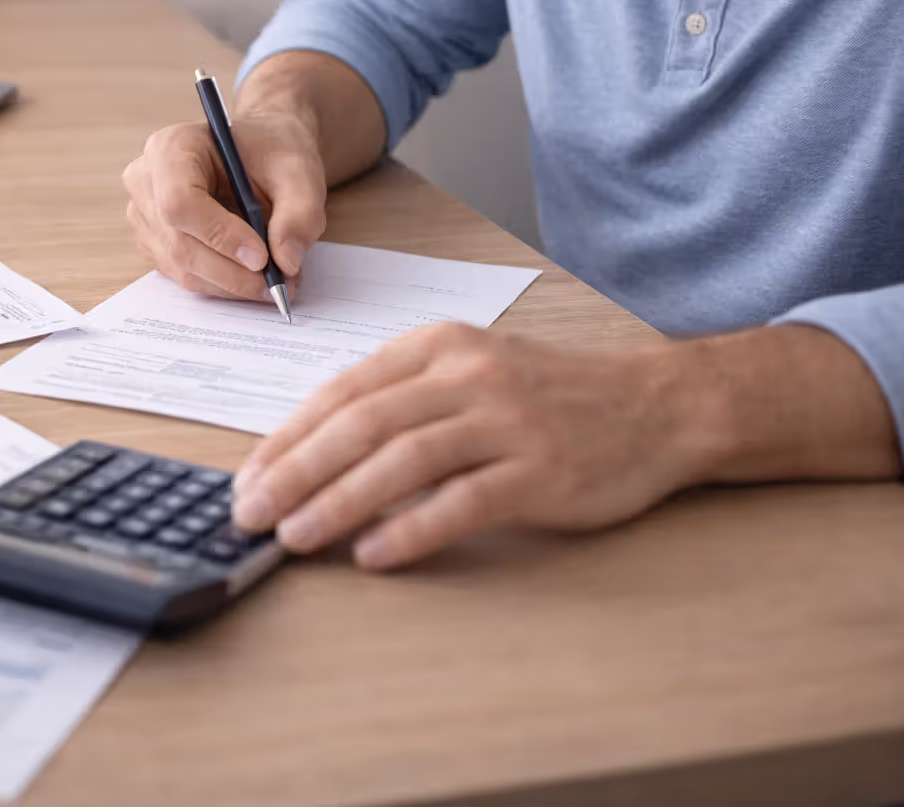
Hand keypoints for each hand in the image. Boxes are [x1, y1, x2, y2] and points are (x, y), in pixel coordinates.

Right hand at [121, 111, 325, 300]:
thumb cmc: (271, 151)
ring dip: (233, 284)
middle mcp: (146, 183)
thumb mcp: (298, 171)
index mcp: (171, 148)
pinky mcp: (154, 245)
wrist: (260, 152)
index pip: (180, 202)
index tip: (262, 256)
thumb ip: (299, 213)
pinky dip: (224, 285)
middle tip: (280, 282)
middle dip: (234, 273)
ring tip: (276, 279)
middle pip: (180, 245)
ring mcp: (145, 218)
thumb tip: (286, 262)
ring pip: (184, 269)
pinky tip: (253, 275)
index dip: (220, 235)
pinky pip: (185, 277)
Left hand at [232, 323, 707, 569]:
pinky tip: (374, 555)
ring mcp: (507, 421)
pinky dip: (412, 529)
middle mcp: (467, 376)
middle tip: (252, 513)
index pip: (342, 392)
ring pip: (403, 459)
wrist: (656, 406)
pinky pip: (464, 501)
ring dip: (339, 501)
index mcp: (437, 347)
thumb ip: (399, 401)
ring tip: (296, 537)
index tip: (247, 478)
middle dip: (296, 472)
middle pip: (362, 424)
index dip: (287, 438)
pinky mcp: (541, 470)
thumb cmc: (548, 396)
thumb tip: (311, 454)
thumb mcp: (468, 372)